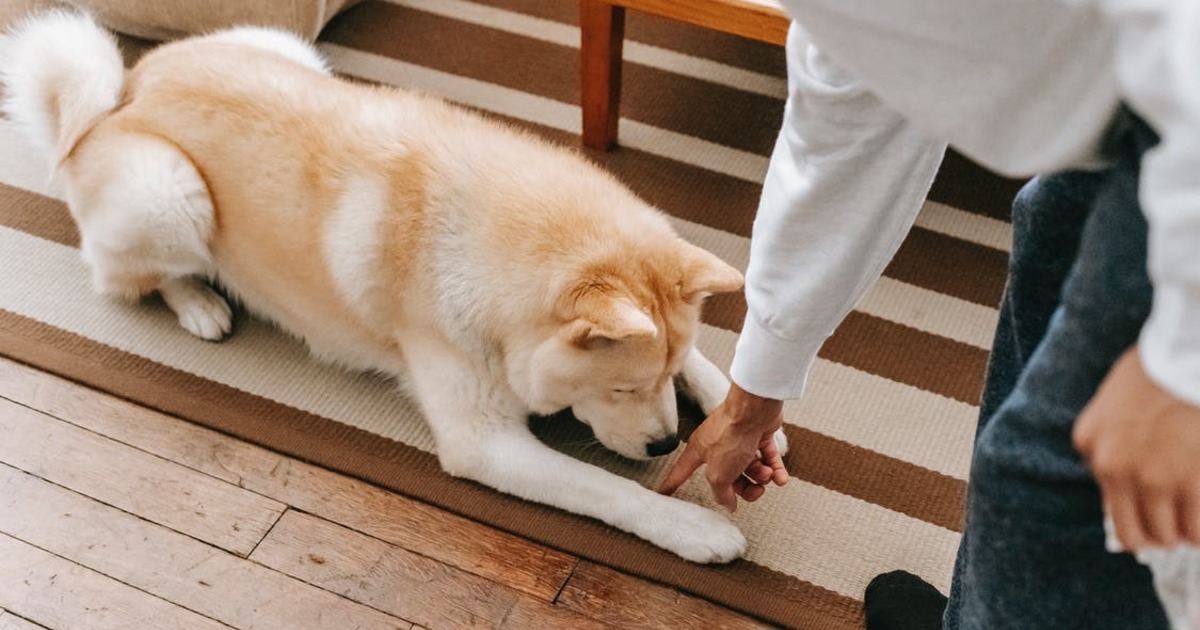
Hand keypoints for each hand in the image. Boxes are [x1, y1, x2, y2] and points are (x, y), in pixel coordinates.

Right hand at [659, 383, 788, 511]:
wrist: (755, 410)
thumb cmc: (731, 434)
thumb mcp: (719, 474)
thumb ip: (721, 493)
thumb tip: (729, 504)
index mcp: (700, 452)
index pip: (681, 472)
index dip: (671, 484)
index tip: (662, 494)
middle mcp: (718, 446)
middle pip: (728, 477)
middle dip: (745, 488)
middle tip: (756, 491)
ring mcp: (739, 440)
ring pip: (750, 469)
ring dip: (762, 477)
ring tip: (768, 475)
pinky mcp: (759, 435)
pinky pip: (768, 458)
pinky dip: (776, 470)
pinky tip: (781, 478)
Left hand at [1074, 346, 1199, 550]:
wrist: (1188, 354)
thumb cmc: (1160, 367)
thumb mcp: (1113, 398)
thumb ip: (1110, 435)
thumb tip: (1128, 479)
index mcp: (1089, 442)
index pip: (1106, 500)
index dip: (1135, 509)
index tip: (1152, 509)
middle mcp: (1113, 466)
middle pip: (1132, 531)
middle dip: (1157, 533)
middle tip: (1175, 526)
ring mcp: (1153, 478)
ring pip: (1166, 534)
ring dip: (1182, 532)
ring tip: (1193, 516)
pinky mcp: (1191, 484)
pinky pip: (1197, 530)